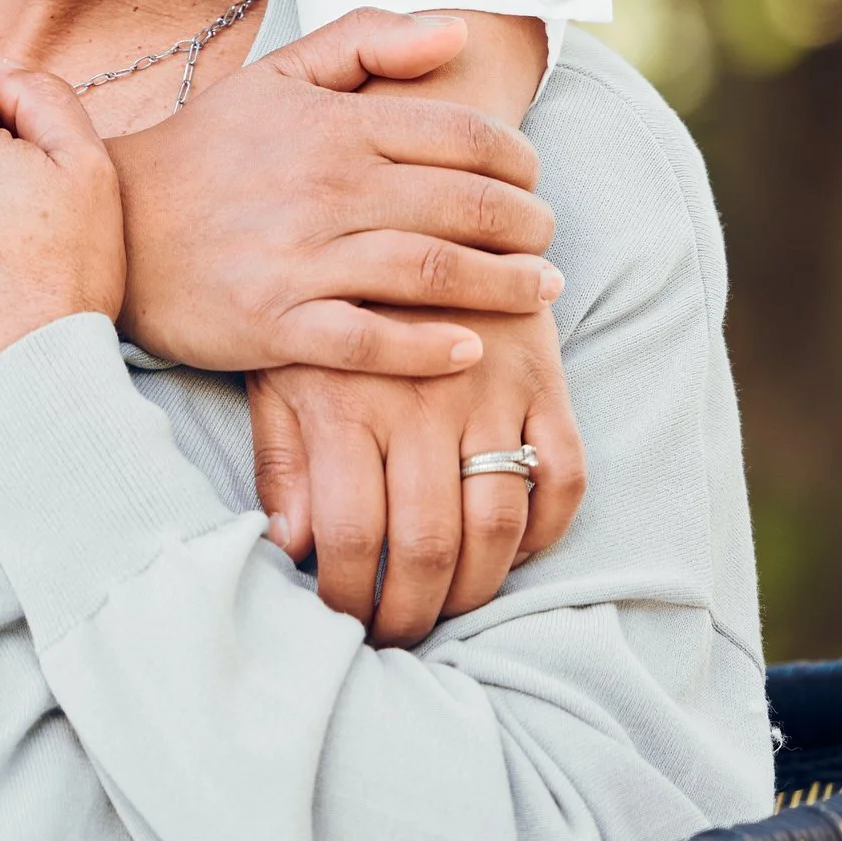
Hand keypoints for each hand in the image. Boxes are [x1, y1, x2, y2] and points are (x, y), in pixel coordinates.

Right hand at [112, 10, 560, 377]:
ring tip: (541, 292)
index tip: (532, 177)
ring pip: (432, 273)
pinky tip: (470, 348)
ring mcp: (297, 259)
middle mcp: (322, 188)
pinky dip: (429, 348)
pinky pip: (370, 341)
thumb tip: (457, 33)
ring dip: (504, 286)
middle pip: (465, 207)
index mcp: (329, 125)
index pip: (461, 136)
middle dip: (528, 225)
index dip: (518, 158)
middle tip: (546, 238)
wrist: (112, 224)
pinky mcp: (275, 324)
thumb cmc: (205, 151)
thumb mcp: (276, 76)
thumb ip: (366, 39)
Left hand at [249, 311, 587, 644]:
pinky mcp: (543, 381)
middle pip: (429, 546)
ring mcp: (490, 392)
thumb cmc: (323, 301)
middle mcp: (419, 402)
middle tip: (397, 636)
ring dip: (478, 589)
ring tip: (448, 607)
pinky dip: (546, 531)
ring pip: (499, 526)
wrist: (409, 203)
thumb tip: (288, 546)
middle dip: (412, 612)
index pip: (351, 537)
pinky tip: (510, 548)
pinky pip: (565, 478)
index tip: (340, 625)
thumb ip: (281, 457)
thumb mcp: (276, 366)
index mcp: (344, 402)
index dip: (348, 599)